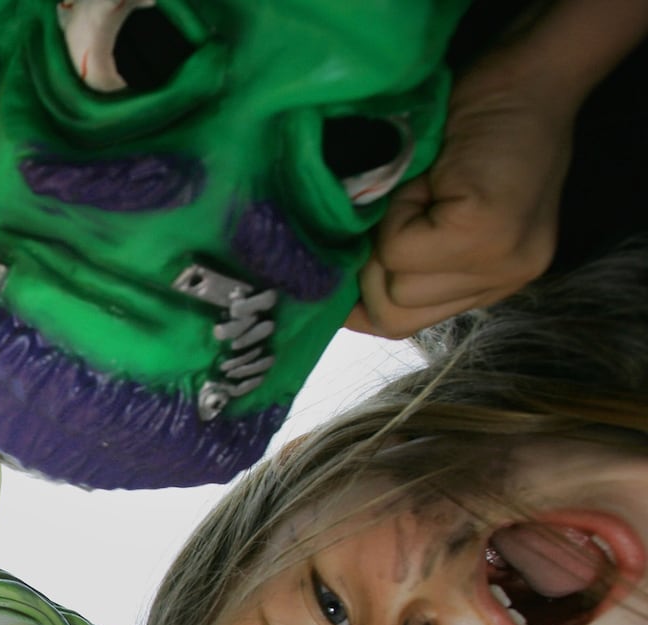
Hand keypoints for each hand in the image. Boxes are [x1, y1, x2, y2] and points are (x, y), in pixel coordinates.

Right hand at [346, 69, 573, 338]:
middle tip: (396, 212)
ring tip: (418, 192)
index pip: (401, 322)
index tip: (345, 259)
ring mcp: (500, 264)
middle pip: (394, 316)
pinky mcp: (486, 234)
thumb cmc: (475, 129)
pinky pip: (401, 250)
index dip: (361, 295)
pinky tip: (427, 181)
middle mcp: (500, 283)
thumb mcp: (435, 211)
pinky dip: (396, 213)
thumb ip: (398, 256)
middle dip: (374, 265)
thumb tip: (326, 292)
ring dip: (387, 236)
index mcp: (488, 283)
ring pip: (395, 289)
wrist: (526, 74)